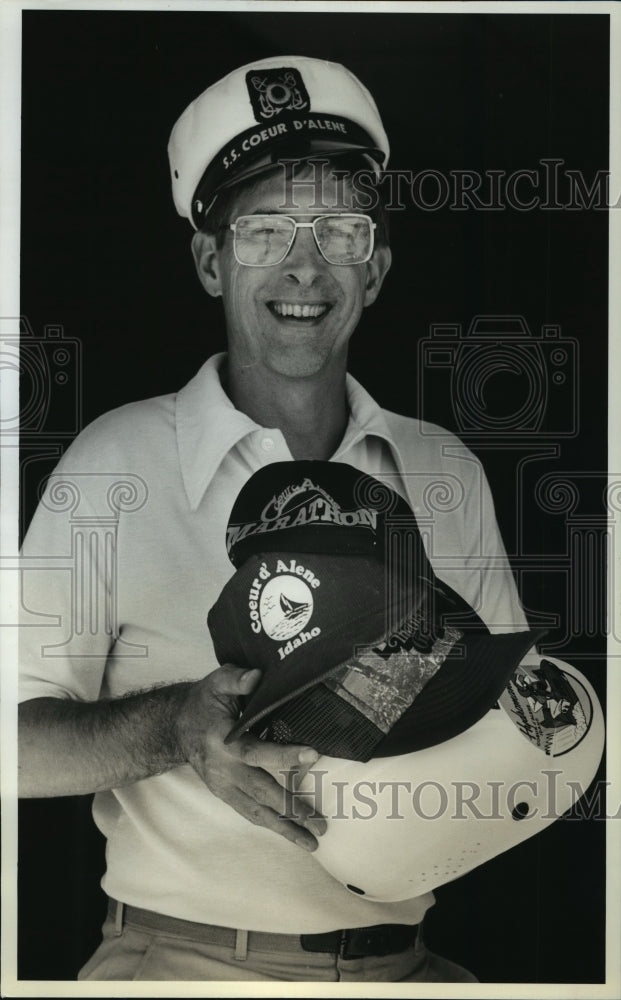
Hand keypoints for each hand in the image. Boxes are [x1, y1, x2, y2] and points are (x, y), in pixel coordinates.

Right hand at [176, 663, 326, 851]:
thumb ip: (237, 679)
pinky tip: (292, 835)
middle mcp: (224, 770)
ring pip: (256, 812)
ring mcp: (223, 786)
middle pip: (261, 793)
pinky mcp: (224, 795)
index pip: (257, 751)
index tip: (314, 754)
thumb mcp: (218, 682)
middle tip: (321, 824)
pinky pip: (250, 814)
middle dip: (292, 809)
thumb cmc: (204, 702)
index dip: (285, 755)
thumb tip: (257, 677)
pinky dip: (271, 826)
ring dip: (285, 829)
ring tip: (312, 843)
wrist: (177, 727)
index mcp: (224, 742)